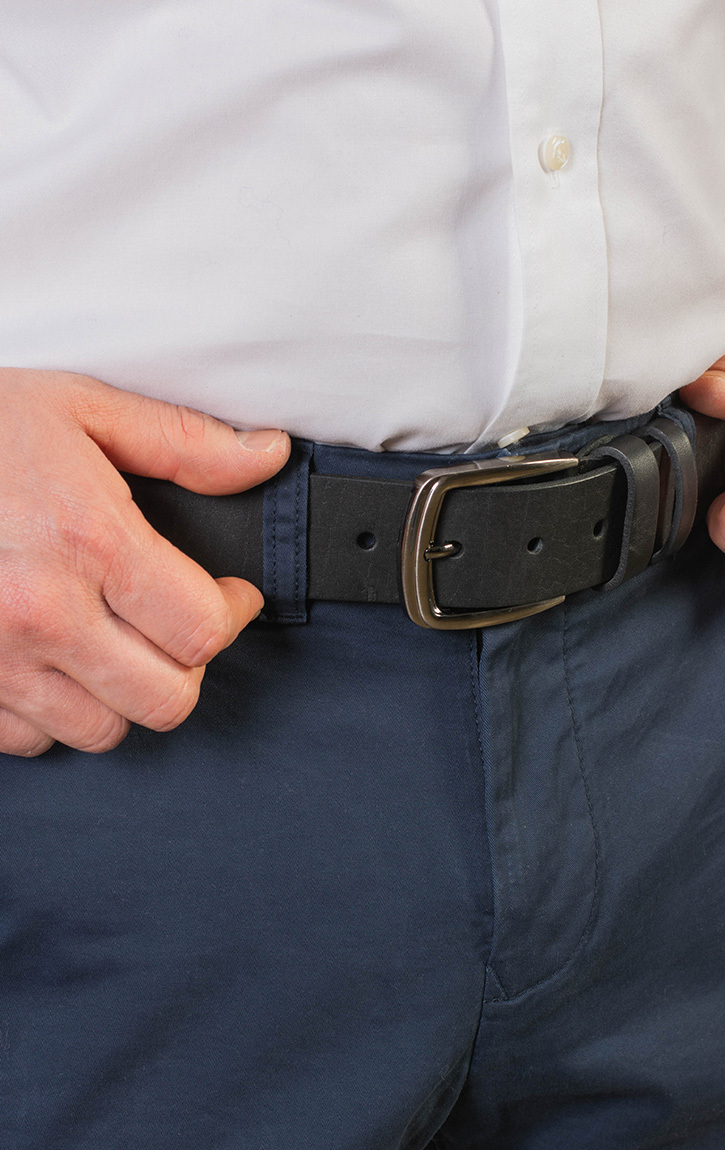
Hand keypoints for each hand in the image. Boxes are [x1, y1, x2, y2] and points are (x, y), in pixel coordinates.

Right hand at [0, 369, 289, 755]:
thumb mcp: (78, 408)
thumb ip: (183, 442)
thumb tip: (266, 456)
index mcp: (86, 542)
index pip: (201, 630)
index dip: (233, 615)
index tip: (230, 598)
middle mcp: (40, 613)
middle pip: (166, 699)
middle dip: (188, 664)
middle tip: (179, 626)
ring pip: (103, 731)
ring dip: (125, 694)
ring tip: (117, 643)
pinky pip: (32, 740)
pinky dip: (56, 712)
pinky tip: (56, 661)